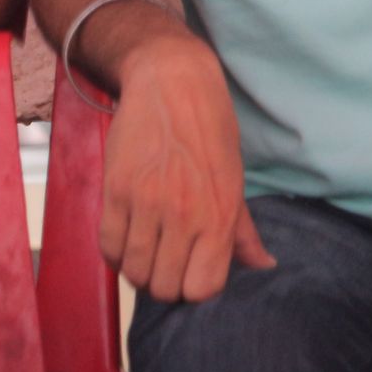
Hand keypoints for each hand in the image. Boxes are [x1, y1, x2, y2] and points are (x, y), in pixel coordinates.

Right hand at [100, 33, 273, 302]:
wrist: (170, 82)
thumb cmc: (209, 129)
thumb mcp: (234, 179)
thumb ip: (243, 230)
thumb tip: (264, 266)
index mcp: (220, 217)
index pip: (202, 289)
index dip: (193, 289)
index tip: (189, 273)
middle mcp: (185, 216)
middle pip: (165, 287)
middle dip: (163, 284)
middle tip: (163, 264)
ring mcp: (147, 204)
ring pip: (134, 270)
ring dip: (137, 269)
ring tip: (143, 251)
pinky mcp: (115, 189)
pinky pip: (108, 245)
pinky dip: (114, 252)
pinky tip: (124, 237)